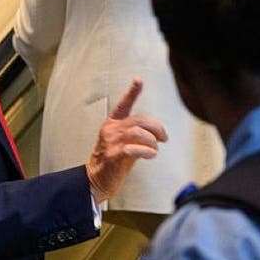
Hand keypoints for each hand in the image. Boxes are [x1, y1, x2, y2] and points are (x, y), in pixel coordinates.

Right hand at [85, 79, 166, 203]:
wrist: (96, 179)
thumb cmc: (113, 161)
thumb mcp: (124, 143)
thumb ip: (137, 135)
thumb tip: (158, 134)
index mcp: (112, 123)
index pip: (123, 104)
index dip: (132, 92)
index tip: (139, 80)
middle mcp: (111, 129)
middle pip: (139, 120)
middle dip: (157, 128)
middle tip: (164, 138)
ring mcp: (111, 142)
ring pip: (137, 132)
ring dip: (152, 141)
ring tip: (154, 149)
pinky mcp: (113, 156)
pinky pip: (133, 148)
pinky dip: (146, 151)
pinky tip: (151, 155)